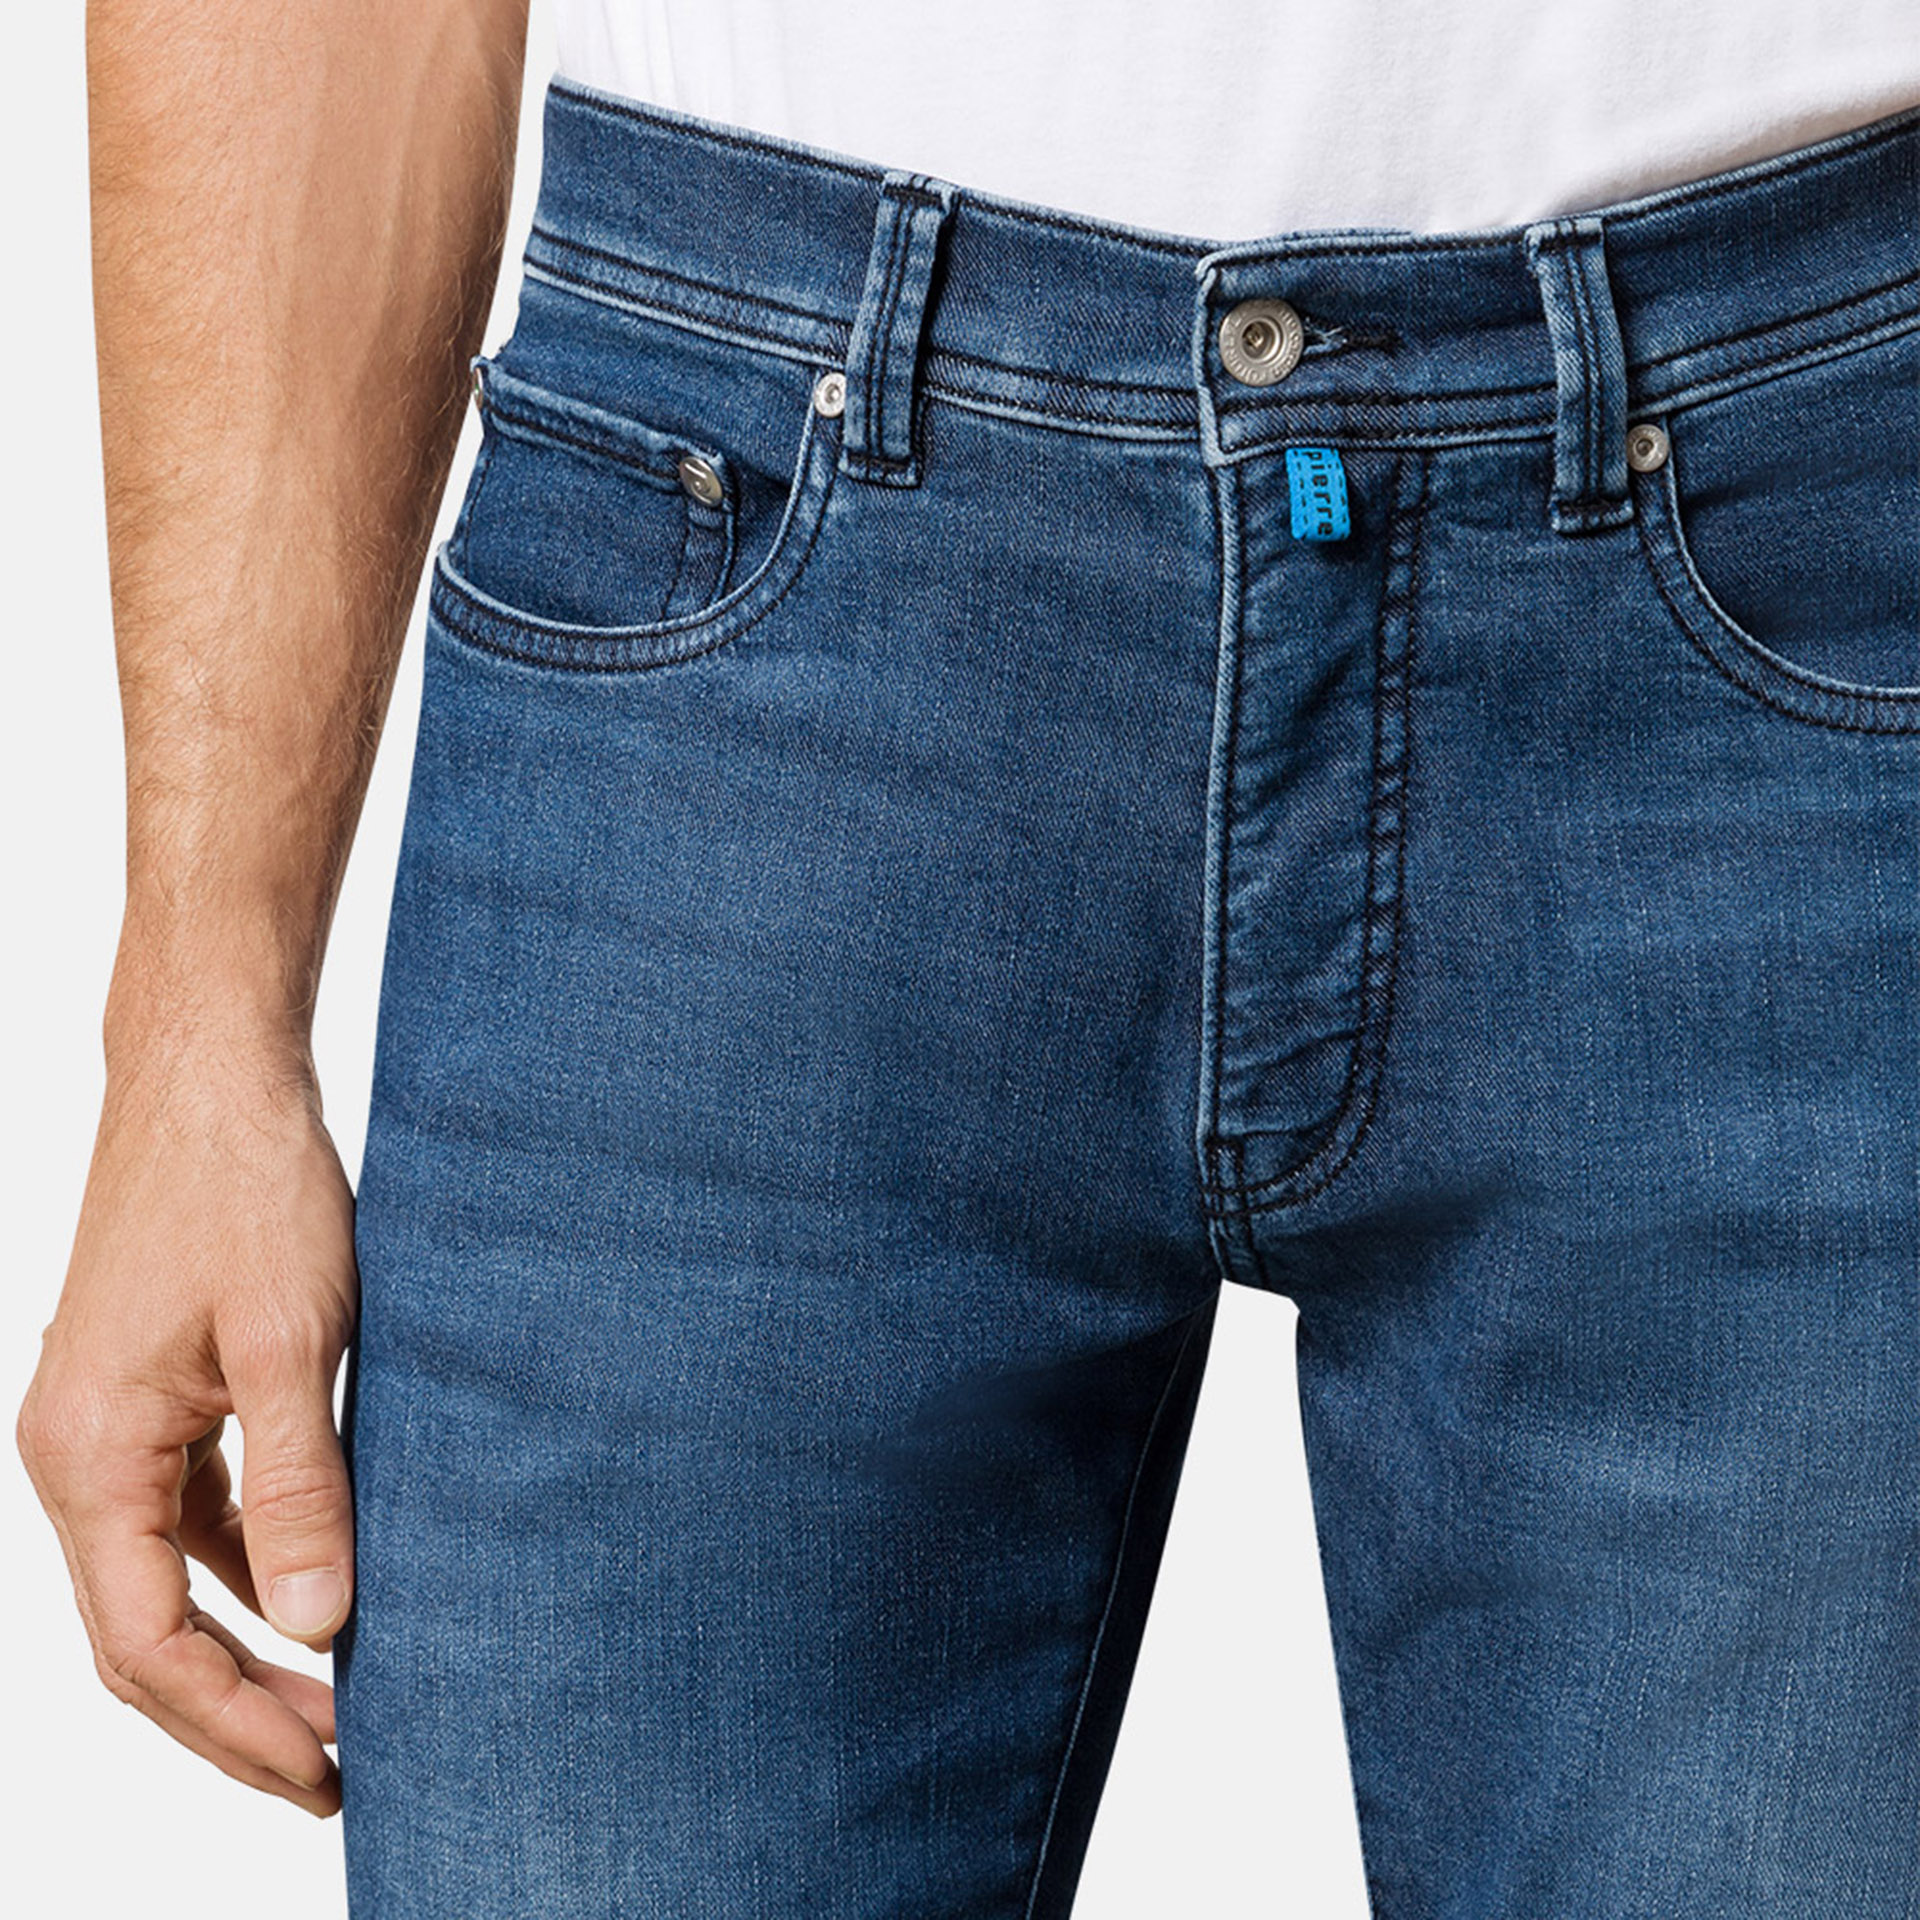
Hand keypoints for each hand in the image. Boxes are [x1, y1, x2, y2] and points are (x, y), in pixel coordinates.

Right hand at [17, 1049, 358, 1816]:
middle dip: (236, 1711)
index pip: (145, 1645)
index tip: (325, 1768)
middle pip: (143, 1632)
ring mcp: (111, 1423)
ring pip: (167, 1577)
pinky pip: (191, 1512)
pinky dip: (250, 1561)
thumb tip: (323, 1628)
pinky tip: (317, 1583)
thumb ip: (303, 1486)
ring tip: (338, 1696)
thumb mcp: (290, 1342)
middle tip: (337, 1766)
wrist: (212, 1073)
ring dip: (246, 1642)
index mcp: (90, 1455)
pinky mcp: (154, 1391)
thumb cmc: (248, 1187)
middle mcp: (79, 1453)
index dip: (234, 1724)